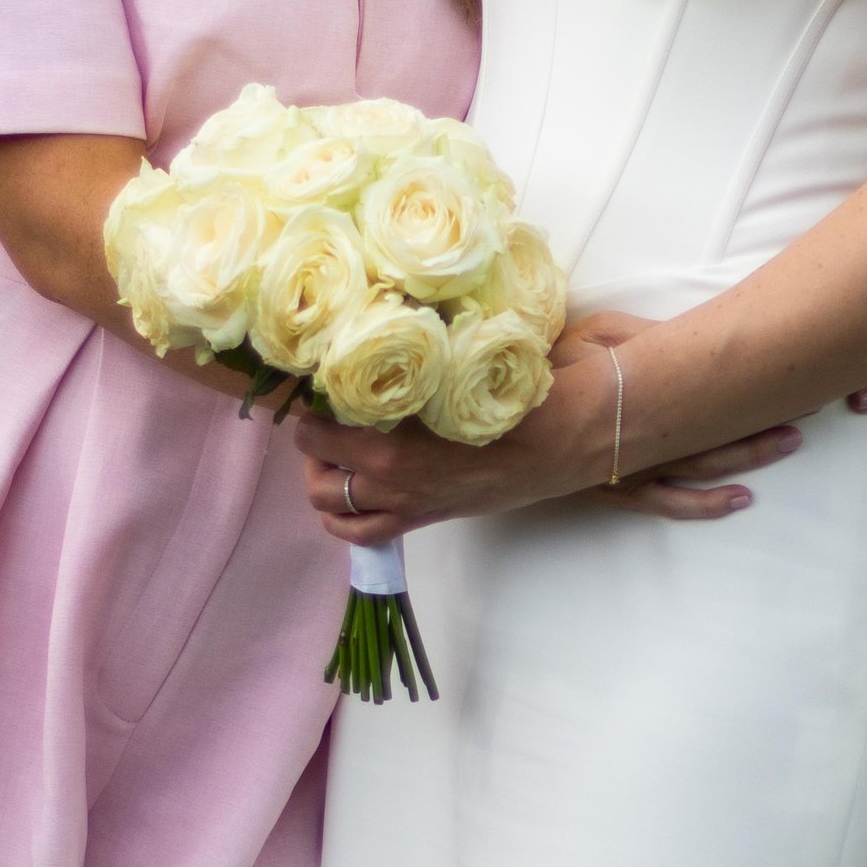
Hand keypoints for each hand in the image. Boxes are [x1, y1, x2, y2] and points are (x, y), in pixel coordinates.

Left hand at [296, 336, 618, 545]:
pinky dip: (346, 518)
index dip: (311, 404)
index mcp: (389, 439)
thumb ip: (405, 368)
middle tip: (328, 422)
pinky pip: (361, 534)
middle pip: (315, 467)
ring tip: (339, 458)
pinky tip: (356, 494)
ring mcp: (402, 504)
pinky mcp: (421, 520)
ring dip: (325, 481)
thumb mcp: (449, 371)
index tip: (319, 388)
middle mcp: (386, 478)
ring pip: (328, 506)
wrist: (556, 442)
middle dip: (312, 444)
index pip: (316, 424)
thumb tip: (370, 333)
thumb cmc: (507, 397)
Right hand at [564, 311, 795, 520]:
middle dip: (761, 417)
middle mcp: (644, 431)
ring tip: (789, 442)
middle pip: (715, 426)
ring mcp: (634, 466)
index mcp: (639, 387)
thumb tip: (683, 343)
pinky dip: (706, 504)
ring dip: (748, 456)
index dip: (748, 381)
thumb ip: (640, 340)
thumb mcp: (594, 336)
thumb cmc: (549, 372)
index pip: (706, 383)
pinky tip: (740, 500)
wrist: (505, 424)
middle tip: (808, 409)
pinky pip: (669, 502)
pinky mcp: (621, 489)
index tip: (789, 369)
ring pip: (702, 465)